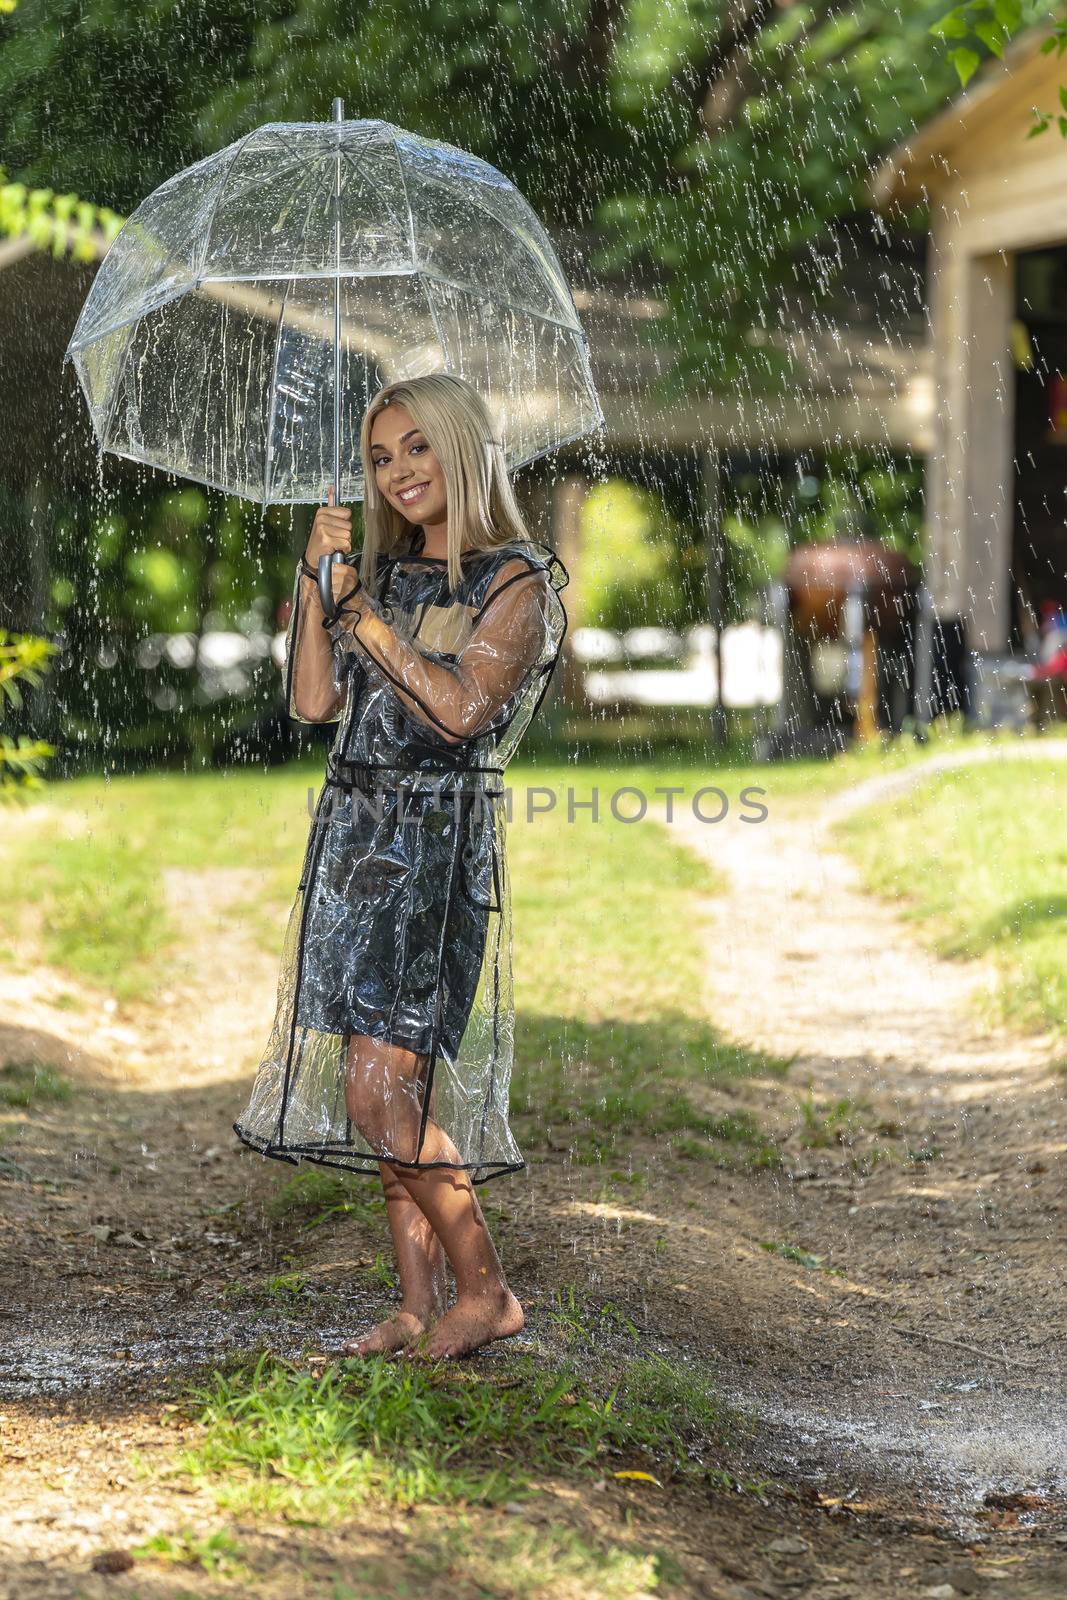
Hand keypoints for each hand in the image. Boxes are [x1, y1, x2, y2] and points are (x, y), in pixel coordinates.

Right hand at [306, 486, 360, 609]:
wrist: (313, 558)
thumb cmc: (321, 540)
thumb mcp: (324, 520)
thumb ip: (330, 504)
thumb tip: (332, 487)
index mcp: (322, 512)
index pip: (347, 513)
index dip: (344, 523)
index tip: (334, 529)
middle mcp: (321, 519)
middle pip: (349, 525)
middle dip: (344, 534)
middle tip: (333, 538)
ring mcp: (323, 529)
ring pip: (348, 535)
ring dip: (344, 542)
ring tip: (333, 544)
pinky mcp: (326, 540)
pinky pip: (346, 544)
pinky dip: (343, 549)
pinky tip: (334, 549)